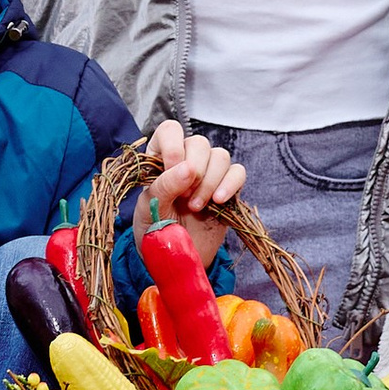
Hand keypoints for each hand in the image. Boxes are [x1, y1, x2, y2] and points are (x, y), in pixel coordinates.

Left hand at [144, 120, 246, 260]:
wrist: (175, 259)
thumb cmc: (155, 231)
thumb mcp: (150, 208)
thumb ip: (165, 185)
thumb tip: (188, 168)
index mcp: (160, 158)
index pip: (170, 130)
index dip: (173, 147)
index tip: (171, 171)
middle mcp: (186, 161)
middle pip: (199, 143)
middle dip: (194, 170)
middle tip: (183, 197)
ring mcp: (209, 175)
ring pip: (220, 156)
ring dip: (209, 181)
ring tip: (196, 206)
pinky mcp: (227, 190)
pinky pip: (238, 172)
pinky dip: (230, 184)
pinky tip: (218, 201)